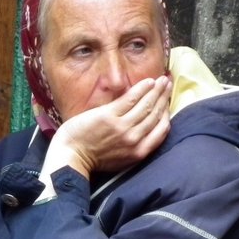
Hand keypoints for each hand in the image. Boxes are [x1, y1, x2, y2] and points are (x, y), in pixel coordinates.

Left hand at [44, 75, 171, 177]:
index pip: (161, 130)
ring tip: (162, 80)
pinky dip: (141, 89)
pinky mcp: (110, 116)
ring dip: (156, 90)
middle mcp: (134, 139)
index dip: (166, 113)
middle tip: (168, 84)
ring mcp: (123, 127)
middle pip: (155, 114)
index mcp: (139, 152)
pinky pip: (131, 99)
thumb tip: (143, 127)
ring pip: (146, 105)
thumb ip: (135, 145)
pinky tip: (148, 81)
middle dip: (164, 97)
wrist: (71, 157)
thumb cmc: (92, 158)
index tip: (168, 102)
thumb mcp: (122, 159)